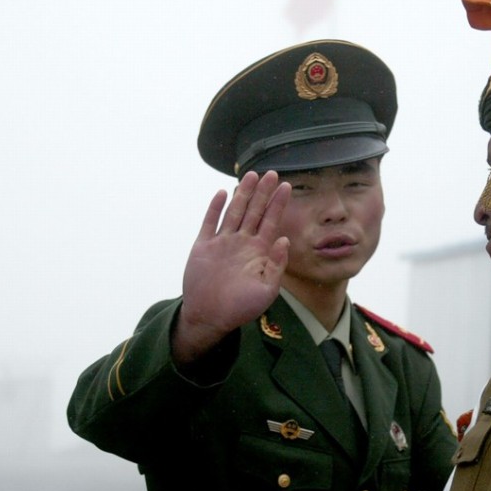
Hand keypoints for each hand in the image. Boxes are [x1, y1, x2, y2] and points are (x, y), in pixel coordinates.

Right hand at [173, 171, 291, 364]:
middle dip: (263, 192)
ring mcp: (222, 242)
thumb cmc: (241, 308)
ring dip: (243, 194)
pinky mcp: (203, 246)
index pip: (271, 222)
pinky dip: (216, 207)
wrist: (210, 317)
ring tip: (251, 175)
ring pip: (235, 212)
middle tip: (272, 173)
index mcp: (259, 252)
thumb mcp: (267, 290)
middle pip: (254, 211)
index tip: (287, 186)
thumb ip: (277, 265)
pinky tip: (223, 193)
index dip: (278, 204)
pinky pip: (210, 222)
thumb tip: (284, 239)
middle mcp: (242, 243)